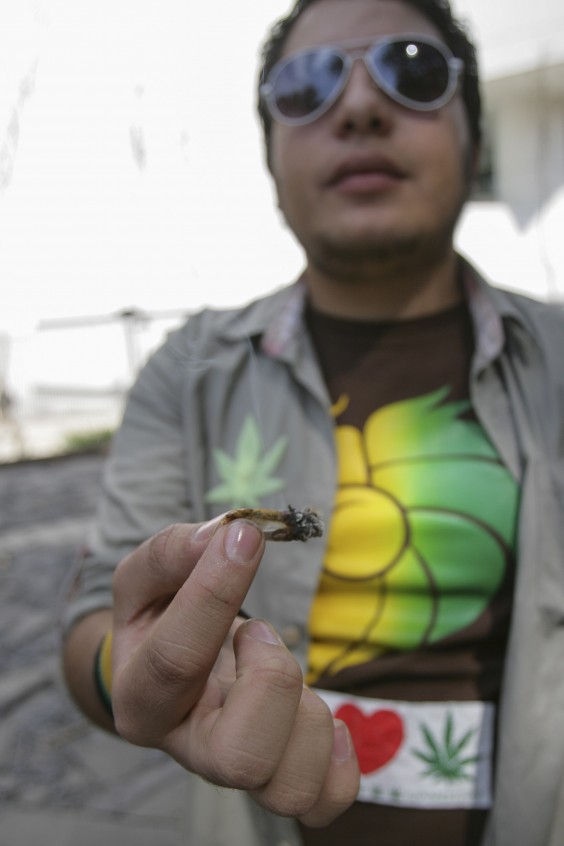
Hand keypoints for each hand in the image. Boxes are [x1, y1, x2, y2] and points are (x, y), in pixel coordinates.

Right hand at [111, 519, 359, 825]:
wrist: (175, 667)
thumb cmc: (162, 617)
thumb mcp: (147, 577)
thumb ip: (174, 553)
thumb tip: (226, 535)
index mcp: (142, 697)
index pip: (177, 660)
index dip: (214, 592)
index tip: (245, 537)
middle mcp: (187, 747)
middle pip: (242, 756)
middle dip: (271, 678)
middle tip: (258, 633)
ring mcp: (236, 771)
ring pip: (290, 785)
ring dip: (304, 709)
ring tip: (278, 665)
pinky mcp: (280, 778)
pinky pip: (326, 799)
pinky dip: (339, 758)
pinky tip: (315, 709)